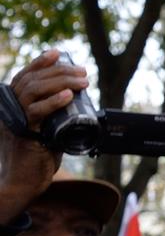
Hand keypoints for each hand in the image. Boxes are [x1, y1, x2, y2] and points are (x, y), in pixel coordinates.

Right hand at [0, 51, 88, 220]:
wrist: (25, 182)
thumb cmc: (37, 157)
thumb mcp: (46, 129)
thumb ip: (53, 115)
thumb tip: (75, 101)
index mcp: (14, 105)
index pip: (24, 77)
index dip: (39, 63)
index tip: (58, 53)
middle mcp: (11, 109)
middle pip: (32, 80)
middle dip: (59, 71)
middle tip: (82, 72)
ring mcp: (15, 120)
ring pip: (33, 91)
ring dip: (61, 82)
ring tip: (83, 81)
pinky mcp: (24, 133)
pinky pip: (37, 112)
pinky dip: (53, 102)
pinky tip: (69, 96)